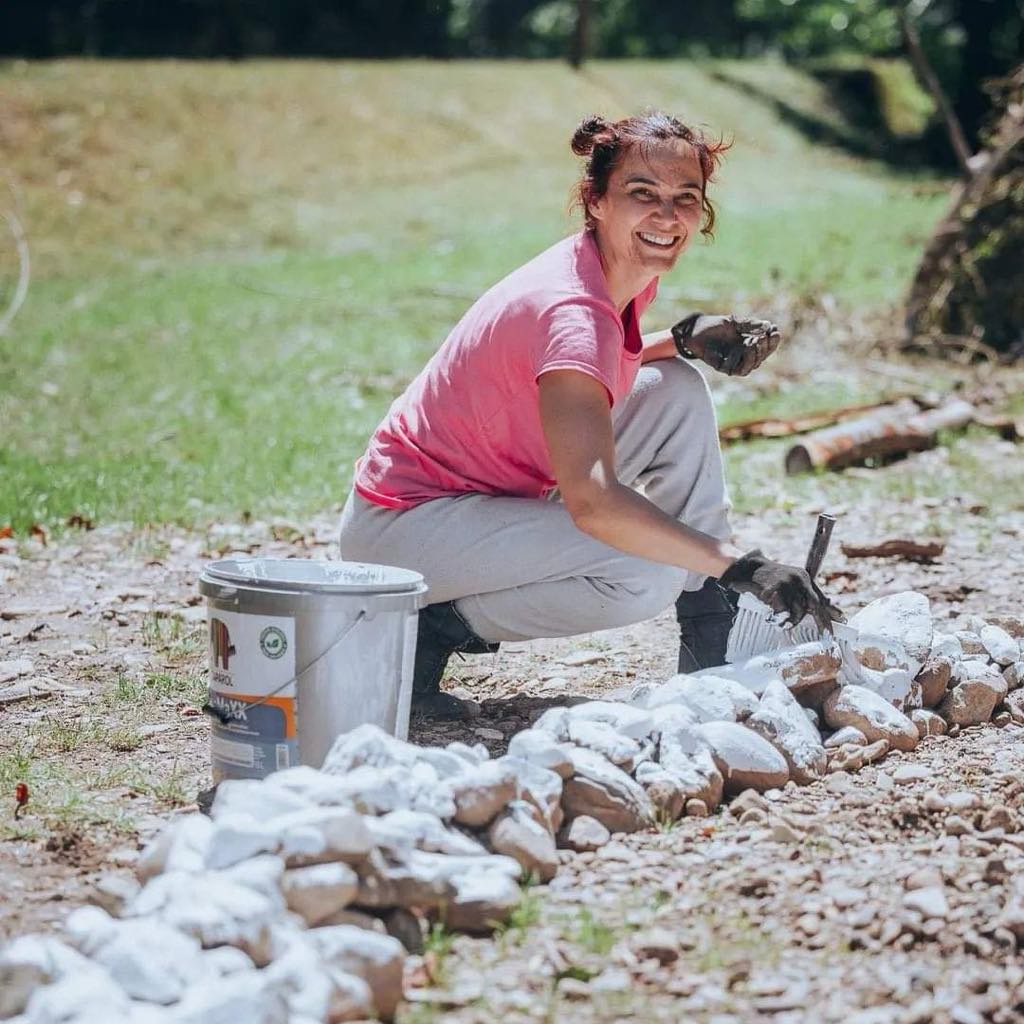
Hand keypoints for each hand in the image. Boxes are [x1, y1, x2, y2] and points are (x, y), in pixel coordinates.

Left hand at [672, 314, 780, 376]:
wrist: (695, 330)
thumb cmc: (715, 325)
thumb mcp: (734, 322)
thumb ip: (750, 325)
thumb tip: (768, 325)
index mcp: (749, 344)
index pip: (766, 346)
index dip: (772, 341)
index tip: (775, 331)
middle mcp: (743, 355)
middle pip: (761, 357)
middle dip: (765, 348)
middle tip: (764, 336)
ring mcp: (733, 362)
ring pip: (750, 366)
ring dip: (755, 356)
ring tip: (755, 342)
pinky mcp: (722, 367)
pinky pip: (735, 369)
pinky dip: (741, 361)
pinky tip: (744, 349)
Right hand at [718, 549, 843, 633]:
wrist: (746, 568)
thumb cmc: (767, 581)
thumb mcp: (789, 585)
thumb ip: (803, 595)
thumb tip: (824, 609)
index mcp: (804, 577)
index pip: (820, 597)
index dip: (830, 611)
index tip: (841, 621)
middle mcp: (798, 579)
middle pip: (815, 605)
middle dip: (822, 622)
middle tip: (826, 635)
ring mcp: (787, 583)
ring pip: (798, 611)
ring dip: (791, 621)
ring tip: (782, 623)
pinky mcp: (775, 589)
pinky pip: (784, 611)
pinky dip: (780, 618)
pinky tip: (774, 617)